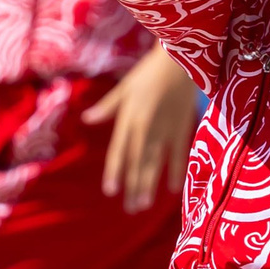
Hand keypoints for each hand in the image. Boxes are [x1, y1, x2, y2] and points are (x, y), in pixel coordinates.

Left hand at [82, 46, 200, 211]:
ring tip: (145, 205)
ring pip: (156, 163)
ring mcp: (166, 130)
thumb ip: (108, 107)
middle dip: (133, 187)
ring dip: (150, 185)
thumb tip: (87, 119)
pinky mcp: (182, 128)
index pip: (120, 151)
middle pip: (138, 163)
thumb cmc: (148, 72)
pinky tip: (173, 189)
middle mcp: (146, 128)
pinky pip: (179, 155)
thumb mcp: (125, 87)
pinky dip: (176, 172)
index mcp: (129, 118)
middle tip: (131, 209)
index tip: (111, 191)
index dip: (115, 171)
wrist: (179, 60)